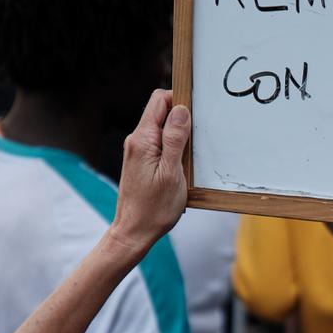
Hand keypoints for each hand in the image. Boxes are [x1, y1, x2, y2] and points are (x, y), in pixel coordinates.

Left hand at [110, 90, 190, 255]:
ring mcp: (137, 151)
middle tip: (197, 138)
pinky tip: (182, 165)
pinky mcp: (141, 161)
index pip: (160, 100)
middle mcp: (136, 141)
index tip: (197, 112)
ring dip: (179, 135)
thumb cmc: (154, 207)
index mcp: (143, 139)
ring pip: (162, 128)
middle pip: (161, 112)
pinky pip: (160, 143)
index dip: (180, 100)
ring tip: (190, 156)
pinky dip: (173, 148)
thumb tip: (181, 109)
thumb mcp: (172, 172)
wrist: (134, 232)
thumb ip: (175, 139)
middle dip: (181, 118)